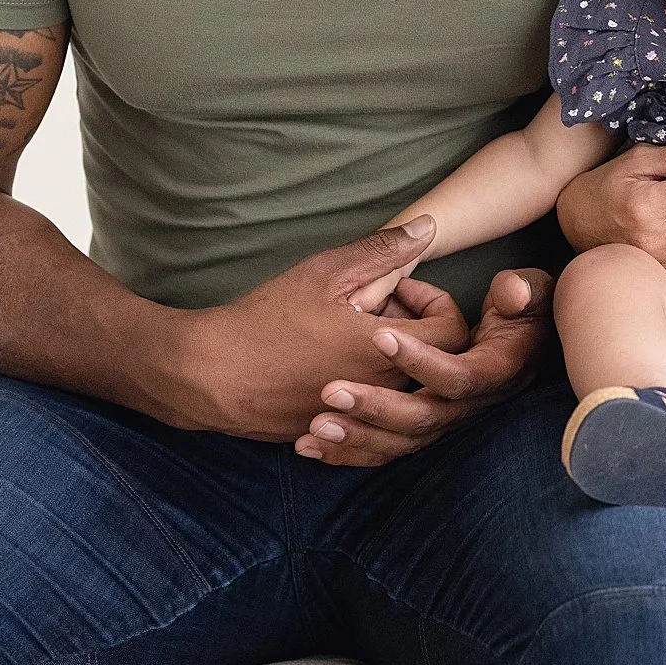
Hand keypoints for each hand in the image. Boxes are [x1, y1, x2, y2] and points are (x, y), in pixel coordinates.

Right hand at [146, 219, 469, 440]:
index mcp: (389, 354)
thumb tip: (430, 227)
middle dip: (412, 330)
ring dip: (389, 358)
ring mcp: (361, 421)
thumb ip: (383, 250)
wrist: (211, 376)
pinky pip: (373, 414)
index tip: (397, 289)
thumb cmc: (266, 320)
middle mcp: (384, 395)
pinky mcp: (338, 437)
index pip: (454, 333)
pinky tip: (329, 363)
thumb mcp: (326, 273)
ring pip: (403, 390)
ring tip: (348, 335)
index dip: (435, 302)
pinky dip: (365, 387)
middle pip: (431, 363)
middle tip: (372, 310)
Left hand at [296, 266, 556, 465]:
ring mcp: (443, 423)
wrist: (528, 345)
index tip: (380, 334)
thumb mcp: (528, 295)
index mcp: (494, 372)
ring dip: (356, 436)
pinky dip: (346, 453)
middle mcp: (470, 406)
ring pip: (398, 443)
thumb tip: (512, 291)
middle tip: (331, 390)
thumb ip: (521, 292)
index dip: (421, 359)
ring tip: (314, 425)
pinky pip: (382, 452)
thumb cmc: (524, 313)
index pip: (458, 377)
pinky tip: (308, 447)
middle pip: (422, 418)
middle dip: (375, 405)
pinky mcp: (419, 432)